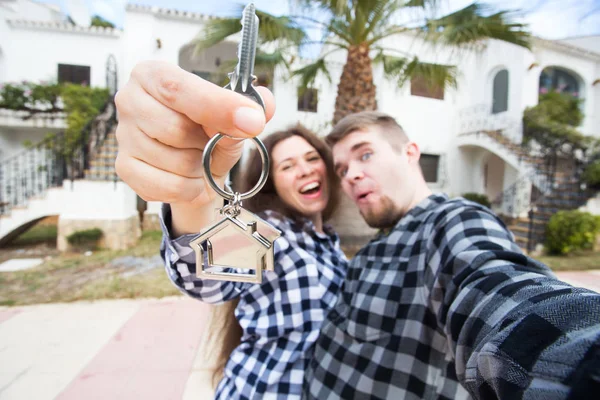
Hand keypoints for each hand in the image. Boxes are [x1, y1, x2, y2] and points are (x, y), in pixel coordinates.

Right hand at [115, 61, 274, 208]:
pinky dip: (191, 187)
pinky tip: (190, 177)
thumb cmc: (209, 131)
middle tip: (213, 143)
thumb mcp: (233, 115)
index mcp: (154, 74)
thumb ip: (251, 106)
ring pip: (176, 162)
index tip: (252, 121)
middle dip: (208, 144)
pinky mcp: (125, 168)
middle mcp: (130, 100)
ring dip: (201, 168)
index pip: (179, 89)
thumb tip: (263, 107)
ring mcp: (124, 136)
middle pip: (176, 129)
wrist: (194, 166)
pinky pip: (169, 186)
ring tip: (199, 159)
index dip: (218, 107)